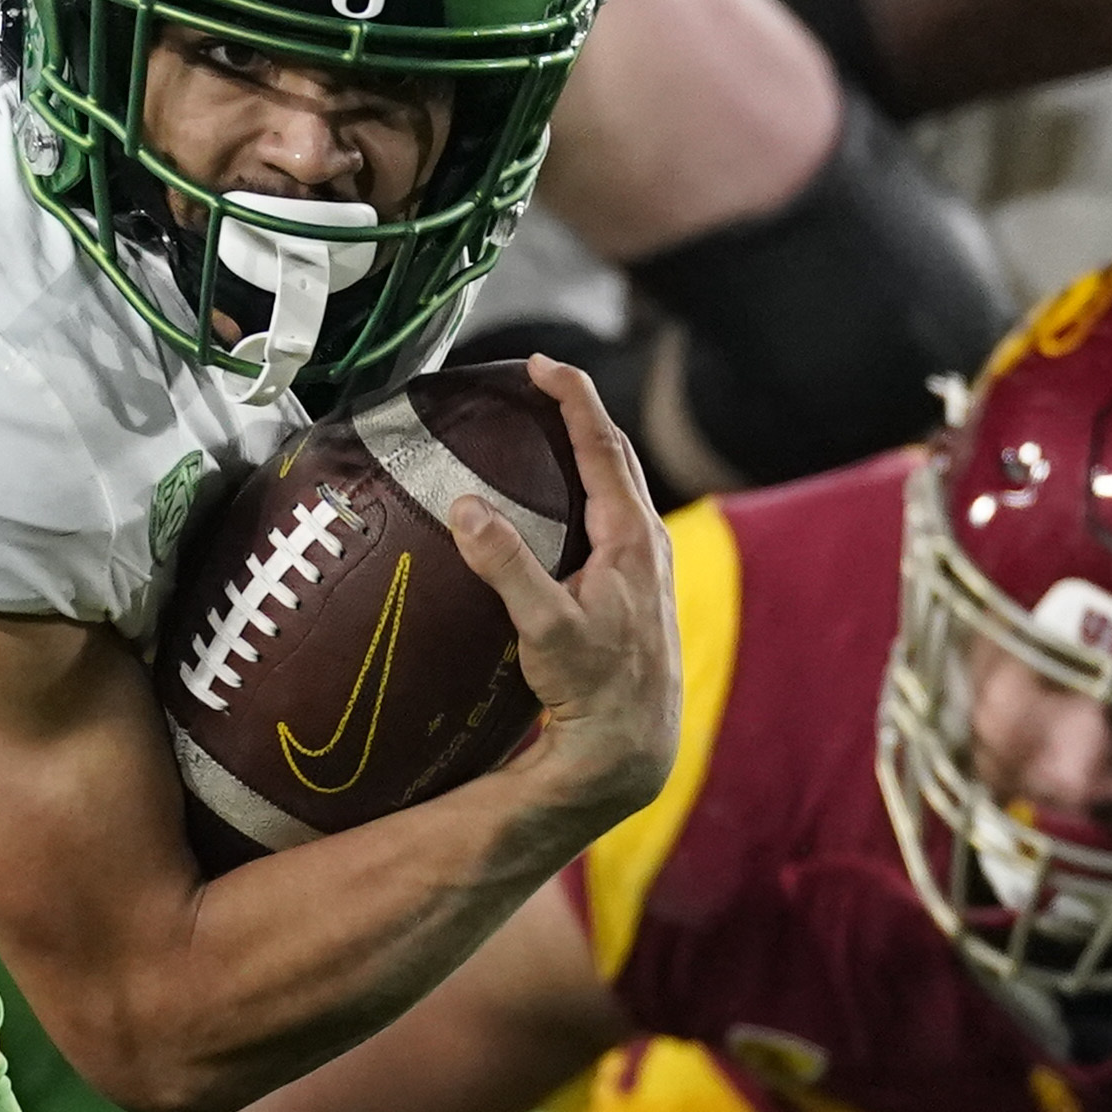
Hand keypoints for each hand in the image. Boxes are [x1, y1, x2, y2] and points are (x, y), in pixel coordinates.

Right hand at [464, 352, 682, 838]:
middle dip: (576, 414)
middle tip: (537, 383)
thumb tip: (466, 507)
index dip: (571, 397)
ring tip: (544, 431)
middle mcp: (645, 545)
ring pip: (617, 489)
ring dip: (584, 452)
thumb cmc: (595, 691)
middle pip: (614, 457)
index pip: (601, 445)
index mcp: (630, 538)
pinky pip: (610, 519)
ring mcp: (644, 569)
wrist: (632, 748)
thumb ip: (505, 566)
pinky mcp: (634, 592)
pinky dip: (584, 492)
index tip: (540, 363)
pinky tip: (558, 509)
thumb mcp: (544, 629)